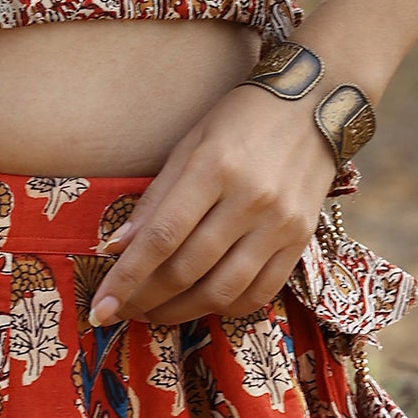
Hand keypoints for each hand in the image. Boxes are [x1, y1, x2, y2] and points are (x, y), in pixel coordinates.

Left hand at [87, 83, 338, 326]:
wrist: (316, 103)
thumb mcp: (189, 143)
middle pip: (187, 269)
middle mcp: (249, 200)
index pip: (161, 237)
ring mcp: (280, 224)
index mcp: (214, 168)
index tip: (101, 306)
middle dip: (145, 299)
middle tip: (120, 310)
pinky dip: (225, 308)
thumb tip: (116, 247)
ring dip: (180, 312)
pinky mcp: (302, 240)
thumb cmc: (241, 118)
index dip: (127, 277)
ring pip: (222, 290)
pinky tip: (200, 304)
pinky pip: (260, 292)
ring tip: (153, 313)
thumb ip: (156, 197)